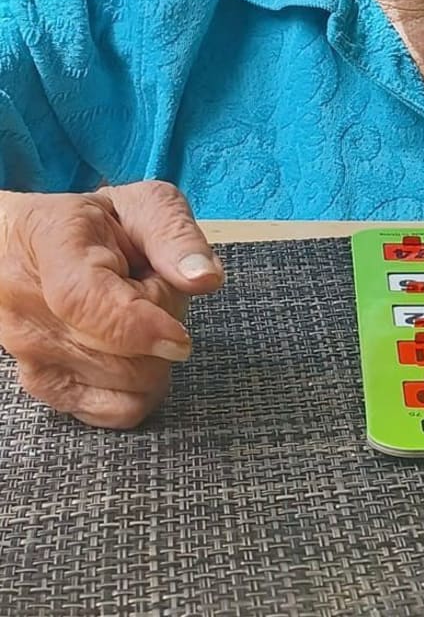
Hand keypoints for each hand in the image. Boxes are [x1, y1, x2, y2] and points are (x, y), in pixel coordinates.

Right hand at [0, 182, 224, 428]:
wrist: (36, 245)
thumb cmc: (100, 223)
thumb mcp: (145, 206)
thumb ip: (175, 236)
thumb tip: (205, 279)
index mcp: (51, 243)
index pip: (84, 301)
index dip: (138, 327)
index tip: (181, 340)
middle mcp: (26, 301)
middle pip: (117, 352)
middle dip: (163, 323)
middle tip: (153, 288)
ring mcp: (27, 349)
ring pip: (123, 384)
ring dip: (153, 352)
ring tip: (135, 311)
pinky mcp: (41, 383)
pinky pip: (113, 410)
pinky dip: (142, 386)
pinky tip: (134, 351)